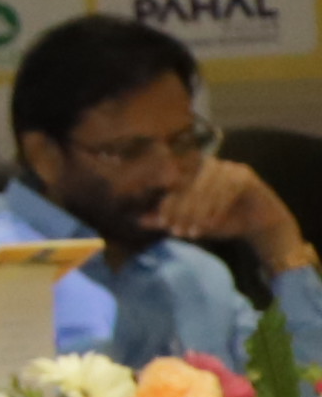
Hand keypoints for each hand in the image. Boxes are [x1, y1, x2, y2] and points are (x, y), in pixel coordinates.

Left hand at [164, 150, 307, 277]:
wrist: (258, 225)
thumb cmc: (223, 220)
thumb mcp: (192, 223)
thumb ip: (167, 220)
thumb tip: (139, 220)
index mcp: (192, 171)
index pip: (174, 183)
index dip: (168, 202)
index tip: (163, 223)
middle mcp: (208, 165)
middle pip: (189, 183)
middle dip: (181, 209)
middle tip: (178, 230)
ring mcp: (227, 167)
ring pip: (206, 187)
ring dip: (199, 211)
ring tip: (194, 231)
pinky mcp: (245, 174)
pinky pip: (228, 189)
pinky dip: (217, 207)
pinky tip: (212, 223)